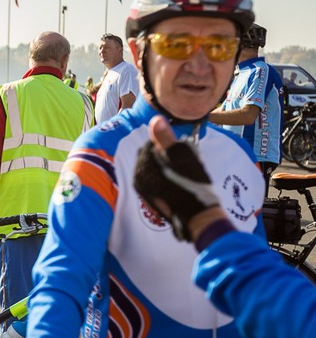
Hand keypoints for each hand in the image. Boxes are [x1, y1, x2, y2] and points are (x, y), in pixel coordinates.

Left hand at [133, 116, 220, 240]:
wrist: (198, 217)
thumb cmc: (193, 185)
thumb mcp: (183, 157)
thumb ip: (166, 139)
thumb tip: (155, 119)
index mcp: (142, 167)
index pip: (151, 144)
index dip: (169, 144)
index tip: (184, 150)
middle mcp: (138, 179)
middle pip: (152, 157)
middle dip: (167, 156)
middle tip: (186, 162)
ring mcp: (144, 191)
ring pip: (156, 170)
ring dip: (169, 167)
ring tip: (186, 173)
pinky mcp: (152, 201)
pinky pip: (158, 182)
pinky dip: (168, 179)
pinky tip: (182, 183)